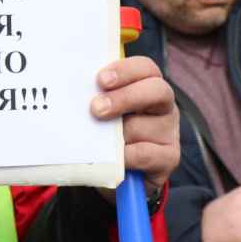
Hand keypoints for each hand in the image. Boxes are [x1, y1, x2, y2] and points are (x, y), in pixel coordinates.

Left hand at [91, 55, 179, 199]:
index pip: (146, 68)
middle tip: (96, 109)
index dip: (125, 70)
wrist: (122, 172)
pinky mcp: (169, 157)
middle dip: (125, 97)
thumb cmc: (109, 132)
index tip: (101, 79)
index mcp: (148, 86)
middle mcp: (164, 106)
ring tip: (98, 141)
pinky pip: (144, 154)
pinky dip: (124, 156)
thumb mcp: (105, 110)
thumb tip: (70, 89)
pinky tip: (113, 158)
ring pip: (142, 127)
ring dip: (116, 134)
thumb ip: (96, 97)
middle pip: (157, 91)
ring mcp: (170, 132)